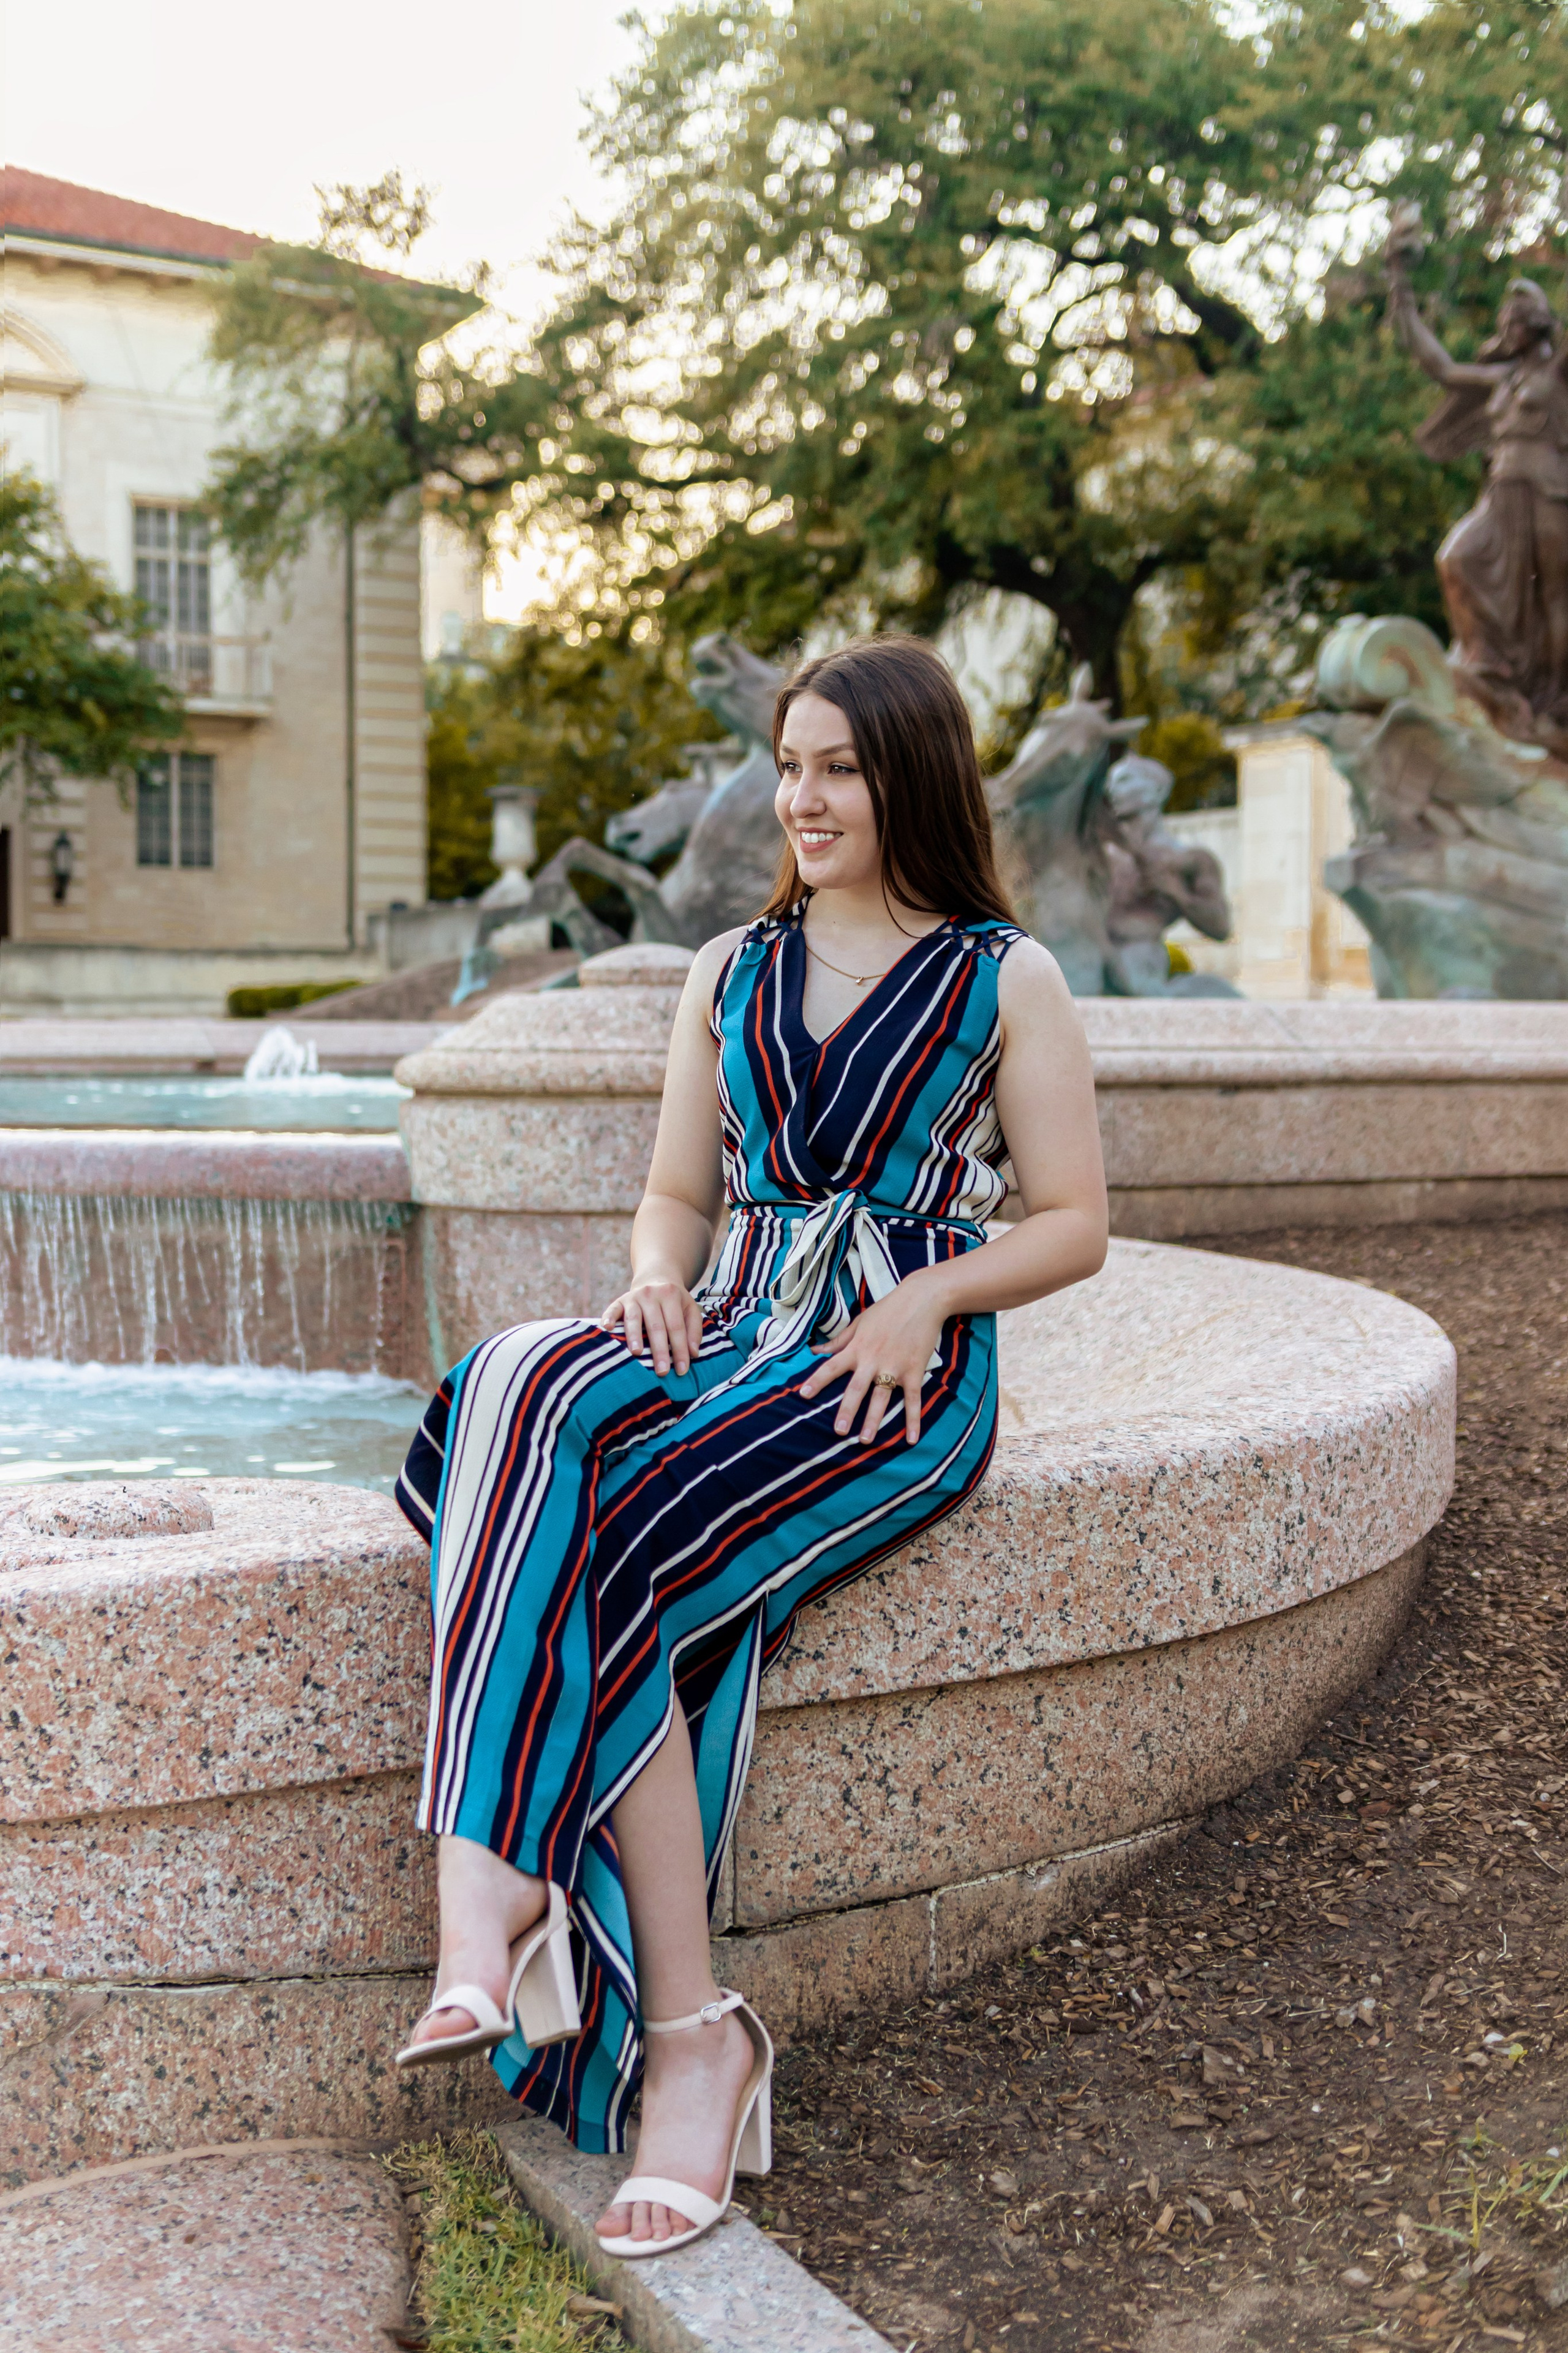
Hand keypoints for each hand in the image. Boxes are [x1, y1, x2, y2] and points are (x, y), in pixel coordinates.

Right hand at [601, 1275, 702, 1376]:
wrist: (656, 1278)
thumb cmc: (675, 1302)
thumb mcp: (690, 1309)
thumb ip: (694, 1330)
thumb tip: (693, 1353)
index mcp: (671, 1295)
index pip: (676, 1327)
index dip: (680, 1349)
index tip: (682, 1370)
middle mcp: (651, 1294)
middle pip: (656, 1326)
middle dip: (659, 1350)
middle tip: (662, 1371)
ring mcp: (633, 1297)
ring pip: (634, 1319)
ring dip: (634, 1336)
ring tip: (637, 1353)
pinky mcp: (619, 1300)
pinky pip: (612, 1309)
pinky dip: (608, 1317)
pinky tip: (606, 1328)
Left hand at [798, 1274, 949, 1445]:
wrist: (922, 1299)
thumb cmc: (888, 1310)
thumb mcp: (859, 1322)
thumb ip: (838, 1341)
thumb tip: (815, 1351)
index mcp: (857, 1348)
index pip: (832, 1366)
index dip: (817, 1380)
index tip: (803, 1395)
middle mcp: (873, 1359)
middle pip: (857, 1388)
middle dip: (847, 1410)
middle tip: (838, 1431)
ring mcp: (895, 1366)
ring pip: (882, 1397)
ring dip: (874, 1420)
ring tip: (866, 1440)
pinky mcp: (914, 1371)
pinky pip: (913, 1399)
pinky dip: (913, 1420)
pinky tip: (911, 1438)